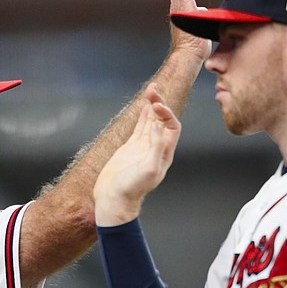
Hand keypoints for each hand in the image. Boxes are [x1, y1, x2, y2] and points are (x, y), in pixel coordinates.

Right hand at [94, 84, 181, 225]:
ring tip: (151, 89)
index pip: (172, 127)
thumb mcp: (148, 169)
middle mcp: (157, 148)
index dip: (166, 114)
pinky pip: (140, 128)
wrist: (113, 198)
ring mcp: (143, 147)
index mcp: (165, 153)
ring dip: (153, 105)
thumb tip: (157, 126)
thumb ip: (156, 147)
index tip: (156, 106)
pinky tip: (145, 106)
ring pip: (152, 121)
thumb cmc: (131, 188)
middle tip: (153, 89)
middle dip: (160, 104)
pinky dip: (144, 116)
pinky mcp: (131, 148)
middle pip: (163, 121)